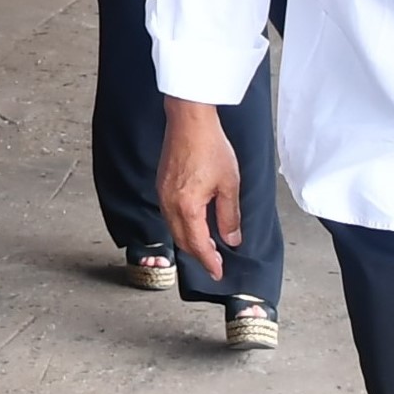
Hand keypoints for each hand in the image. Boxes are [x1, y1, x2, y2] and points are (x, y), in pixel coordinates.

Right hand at [157, 98, 239, 282]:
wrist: (189, 121)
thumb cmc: (210, 147)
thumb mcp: (229, 185)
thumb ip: (229, 216)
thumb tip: (231, 239)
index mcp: (187, 207)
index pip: (197, 244)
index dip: (209, 261)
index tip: (218, 272)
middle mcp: (170, 204)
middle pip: (182, 240)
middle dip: (198, 255)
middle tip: (214, 264)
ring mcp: (163, 194)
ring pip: (174, 228)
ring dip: (189, 241)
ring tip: (206, 247)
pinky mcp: (162, 184)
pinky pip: (169, 215)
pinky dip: (182, 226)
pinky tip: (193, 223)